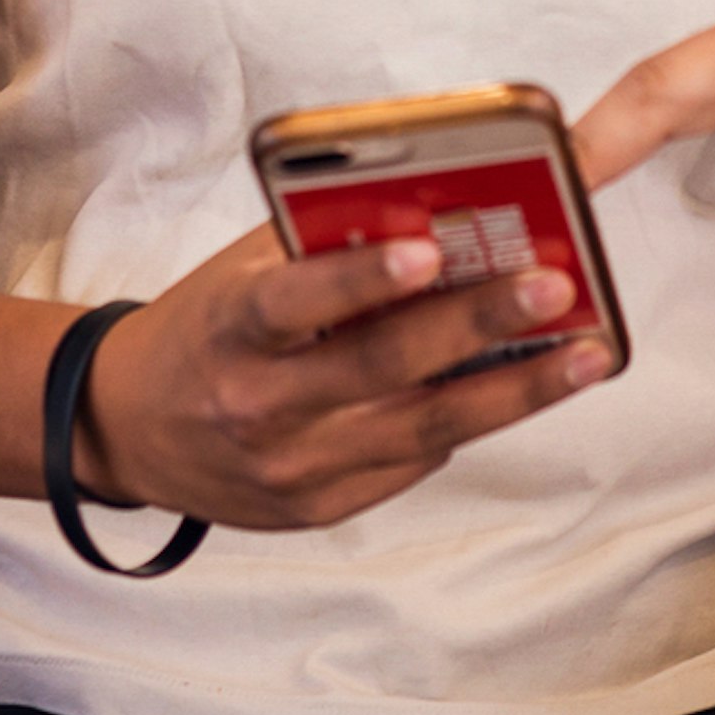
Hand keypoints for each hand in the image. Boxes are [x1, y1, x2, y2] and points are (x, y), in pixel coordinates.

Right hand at [74, 225, 615, 529]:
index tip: (431, 251)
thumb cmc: (202, 328)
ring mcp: (291, 469)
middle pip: (383, 369)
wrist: (126, 429)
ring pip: (422, 430)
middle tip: (554, 287)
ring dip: (515, 392)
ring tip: (587, 354)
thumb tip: (434, 204)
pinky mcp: (316, 510)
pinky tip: (522, 389)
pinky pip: (410, 463)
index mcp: (231, 329)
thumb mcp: (242, 270)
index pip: (297, 302)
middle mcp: (259, 405)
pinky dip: (468, 422)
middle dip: (479, 327)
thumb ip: (322, 242)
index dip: (361, 279)